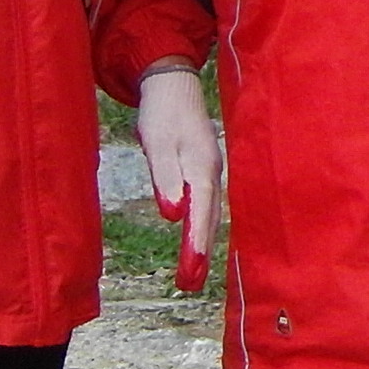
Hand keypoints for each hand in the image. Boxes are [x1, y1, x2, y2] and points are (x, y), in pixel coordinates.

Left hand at [134, 63, 219, 294]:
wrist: (173, 84)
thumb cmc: (162, 112)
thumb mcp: (157, 142)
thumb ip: (166, 177)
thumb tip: (173, 214)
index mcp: (201, 166)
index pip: (201, 210)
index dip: (196, 241)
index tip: (192, 267)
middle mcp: (211, 172)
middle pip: (208, 218)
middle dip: (200, 251)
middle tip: (189, 284)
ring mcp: (209, 171)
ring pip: (208, 213)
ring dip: (200, 243)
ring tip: (191, 273)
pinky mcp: (202, 171)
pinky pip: (205, 204)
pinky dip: (201, 226)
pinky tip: (194, 241)